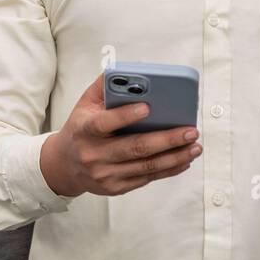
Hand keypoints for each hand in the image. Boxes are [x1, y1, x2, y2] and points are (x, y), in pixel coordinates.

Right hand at [40, 72, 201, 197]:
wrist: (64, 165)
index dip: (126, 115)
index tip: (148, 107)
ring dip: (175, 157)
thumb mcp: (85, 104)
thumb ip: (105, 86)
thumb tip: (131, 72)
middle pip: (136, 148)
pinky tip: (184, 160)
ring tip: (195, 146)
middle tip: (191, 131)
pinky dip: (169, 169)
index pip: (105, 123)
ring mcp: (105, 174)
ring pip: (147, 167)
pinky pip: (147, 179)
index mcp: (86, 130)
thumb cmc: (81, 128)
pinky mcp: (116, 187)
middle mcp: (95, 154)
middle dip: (167, 139)